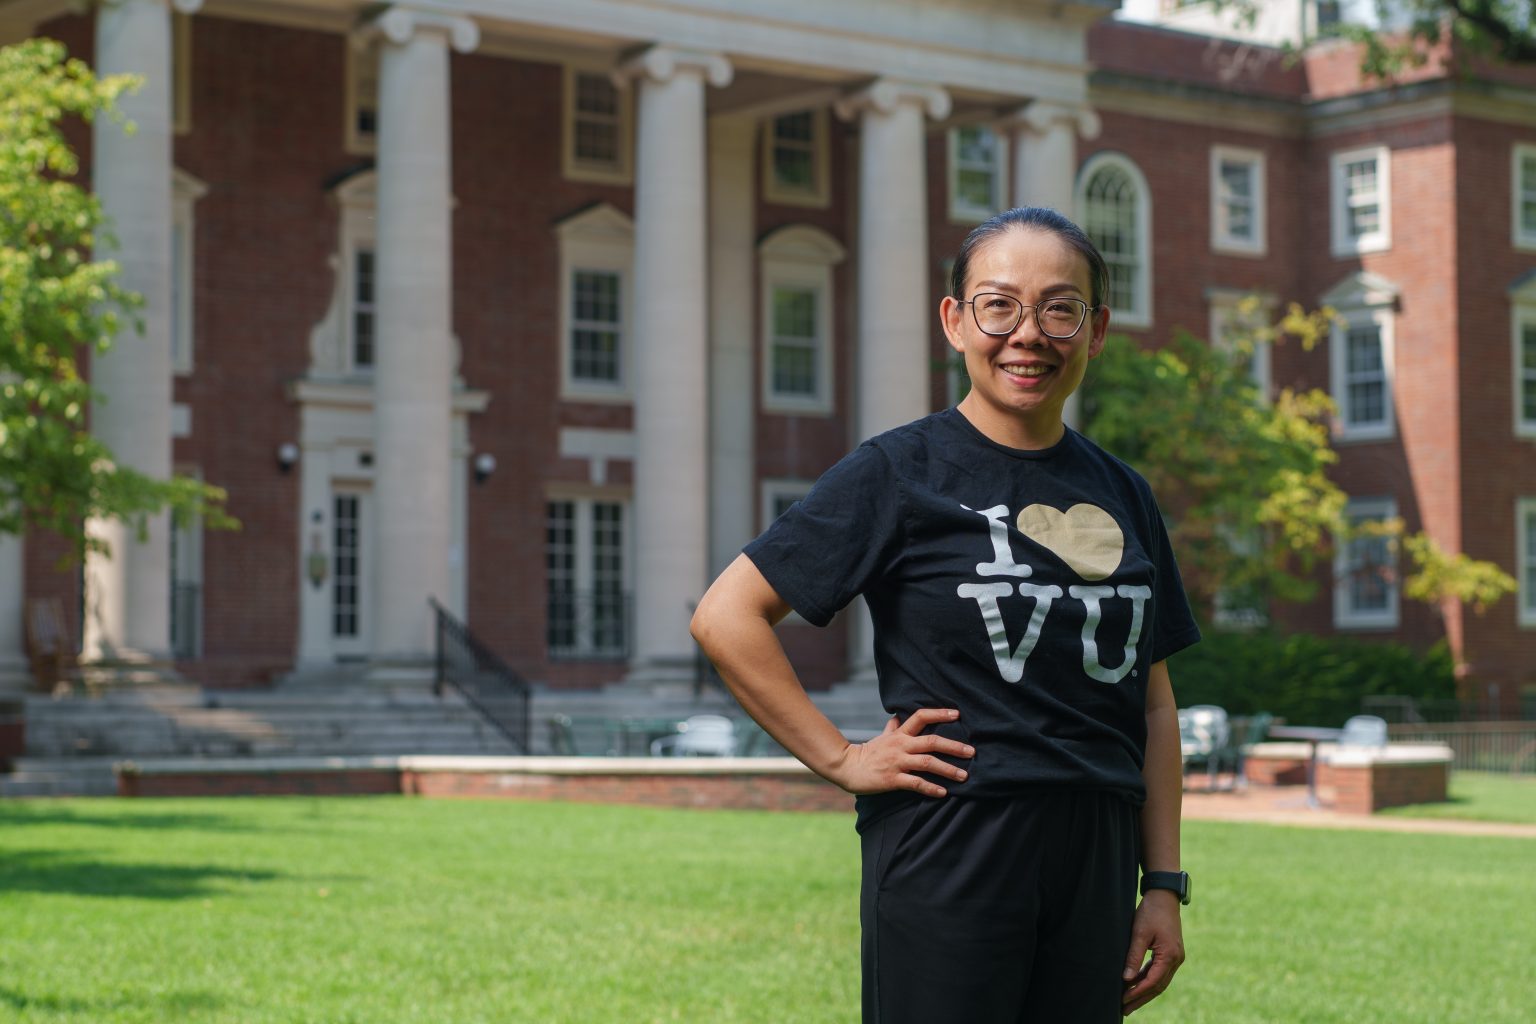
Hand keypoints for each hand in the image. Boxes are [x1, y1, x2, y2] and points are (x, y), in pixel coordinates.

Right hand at [824, 709, 973, 796]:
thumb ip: (891, 728)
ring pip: (927, 763)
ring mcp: (897, 762)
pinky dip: (931, 788)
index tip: (957, 714)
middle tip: (971, 752)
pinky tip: (943, 792)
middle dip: (954, 746)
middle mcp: (900, 745)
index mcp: (899, 734)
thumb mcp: (880, 737)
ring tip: (964, 775)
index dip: (939, 713)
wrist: (847, 767)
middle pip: (931, 741)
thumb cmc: (867, 753)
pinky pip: (916, 783)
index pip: (920, 716)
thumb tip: (895, 716)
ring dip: (948, 769)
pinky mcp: (893, 779)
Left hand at [1121, 891, 1184, 1014]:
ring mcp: (1176, 957)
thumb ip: (1134, 956)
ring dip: (1145, 992)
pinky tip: (1137, 986)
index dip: (1138, 992)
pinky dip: (1148, 980)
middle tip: (1125, 1009)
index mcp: (1170, 955)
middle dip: (1141, 998)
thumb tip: (1127, 978)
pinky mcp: (1172, 954)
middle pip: (1158, 986)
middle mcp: (1176, 959)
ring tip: (1129, 1002)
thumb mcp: (1139, 933)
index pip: (1153, 981)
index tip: (1123, 1000)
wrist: (1164, 896)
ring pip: (1160, 981)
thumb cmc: (1151, 912)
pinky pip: (1160, 972)